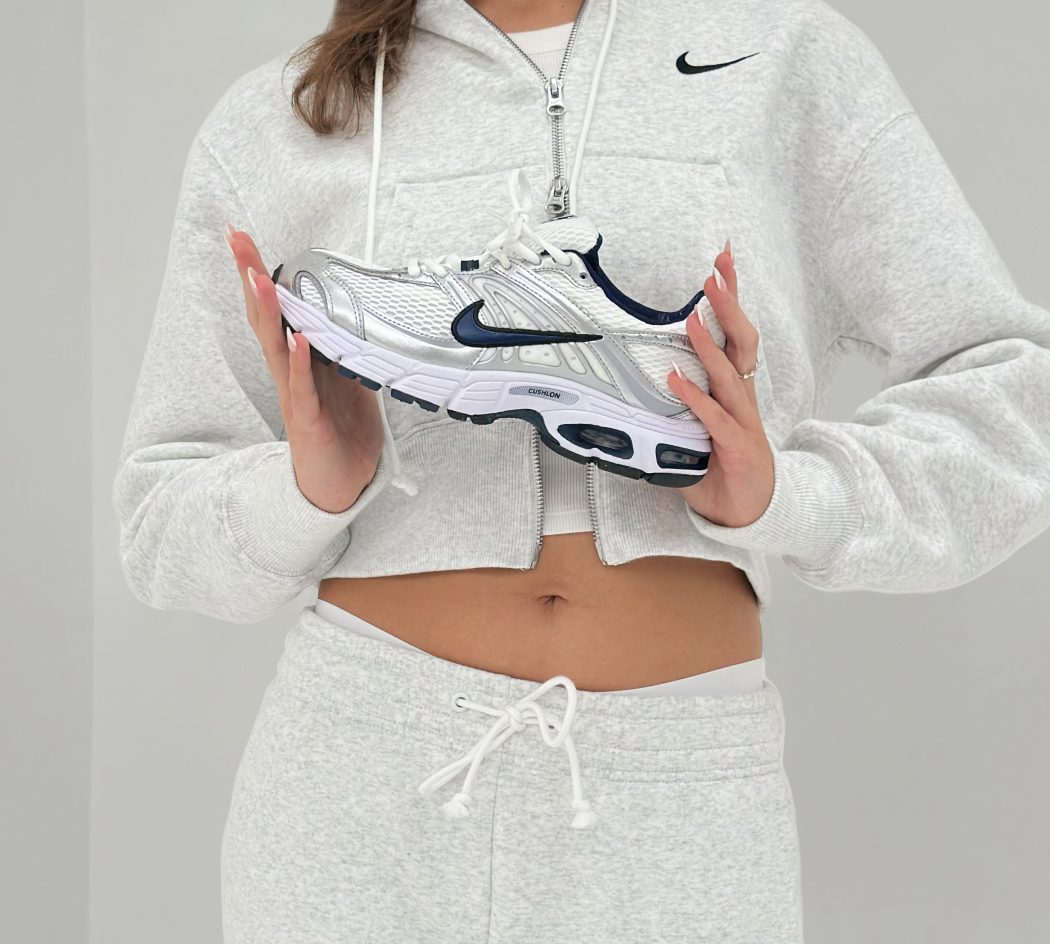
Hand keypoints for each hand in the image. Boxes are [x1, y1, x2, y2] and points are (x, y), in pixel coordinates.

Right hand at [225, 224, 385, 513]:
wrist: (341, 484)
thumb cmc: (343, 432)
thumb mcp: (351, 379)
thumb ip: (348, 347)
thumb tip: (358, 315)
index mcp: (301, 360)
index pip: (278, 309)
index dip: (262, 274)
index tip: (245, 239)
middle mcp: (291, 373)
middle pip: (265, 318)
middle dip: (251, 277)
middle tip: (236, 239)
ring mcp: (296, 396)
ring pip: (277, 347)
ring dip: (269, 312)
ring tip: (259, 278)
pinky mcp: (308, 420)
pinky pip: (303, 388)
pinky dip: (301, 364)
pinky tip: (299, 341)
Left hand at [666, 242, 773, 527]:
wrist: (751, 511)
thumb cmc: (723, 465)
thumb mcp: (694, 426)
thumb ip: (670, 401)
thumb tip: (634, 380)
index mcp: (734, 386)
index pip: (735, 332)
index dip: (730, 296)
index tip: (722, 261)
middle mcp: (742, 396)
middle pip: (742, 339)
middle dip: (729, 303)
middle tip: (716, 270)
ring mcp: (742, 420)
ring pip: (728, 374)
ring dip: (709, 345)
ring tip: (692, 317)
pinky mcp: (736, 446)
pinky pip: (714, 418)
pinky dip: (694, 398)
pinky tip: (675, 379)